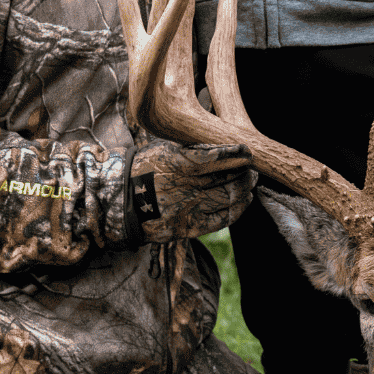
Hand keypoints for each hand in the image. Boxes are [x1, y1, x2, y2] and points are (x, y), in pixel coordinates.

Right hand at [131, 138, 254, 242]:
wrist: (121, 202)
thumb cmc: (144, 169)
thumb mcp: (163, 150)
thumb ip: (192, 149)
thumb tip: (222, 145)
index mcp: (175, 165)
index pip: (212, 158)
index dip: (234, 155)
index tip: (247, 152)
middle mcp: (182, 188)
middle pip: (224, 179)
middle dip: (243, 172)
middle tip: (252, 167)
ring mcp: (186, 209)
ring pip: (226, 198)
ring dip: (244, 189)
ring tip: (251, 181)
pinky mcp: (188, 227)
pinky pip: (221, 219)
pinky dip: (237, 209)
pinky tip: (245, 199)